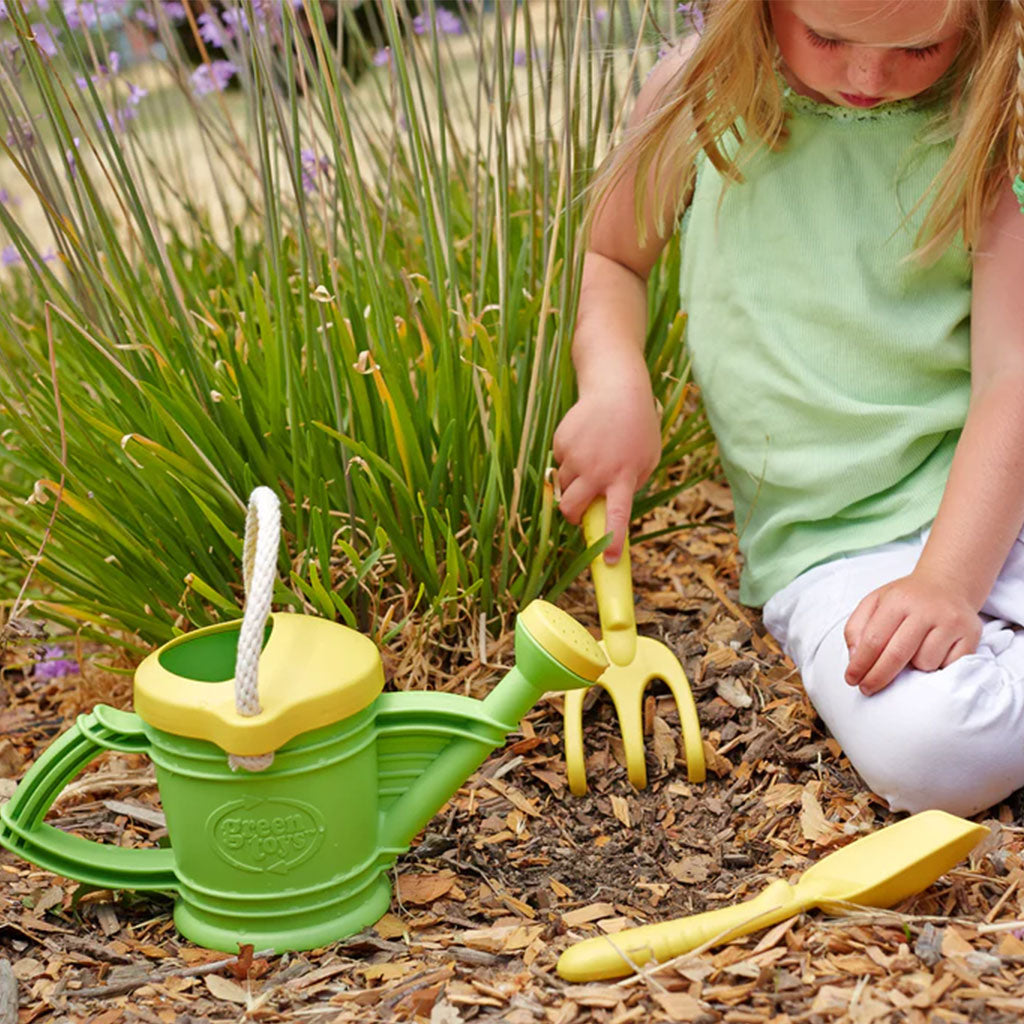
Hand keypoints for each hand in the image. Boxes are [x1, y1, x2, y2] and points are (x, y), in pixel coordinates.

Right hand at [552, 373, 660, 561]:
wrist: (617, 387)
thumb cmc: (637, 426)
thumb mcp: (647, 458)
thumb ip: (632, 485)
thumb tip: (609, 506)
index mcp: (623, 478)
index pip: (616, 517)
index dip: (611, 541)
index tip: (607, 560)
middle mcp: (598, 470)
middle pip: (572, 509)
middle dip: (572, 515)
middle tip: (578, 511)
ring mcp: (577, 456)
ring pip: (564, 485)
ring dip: (574, 481)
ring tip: (592, 457)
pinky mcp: (562, 442)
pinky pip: (559, 462)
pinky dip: (569, 458)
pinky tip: (585, 439)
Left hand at [843, 571, 980, 694]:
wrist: (947, 584)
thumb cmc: (906, 599)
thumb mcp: (875, 602)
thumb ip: (857, 627)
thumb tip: (855, 657)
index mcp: (898, 600)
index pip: (874, 639)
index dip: (860, 664)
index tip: (851, 679)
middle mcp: (926, 610)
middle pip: (897, 655)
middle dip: (878, 677)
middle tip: (867, 688)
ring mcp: (951, 622)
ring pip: (925, 663)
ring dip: (914, 668)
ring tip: (913, 653)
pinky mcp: (971, 634)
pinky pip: (949, 666)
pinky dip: (938, 666)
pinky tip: (934, 654)